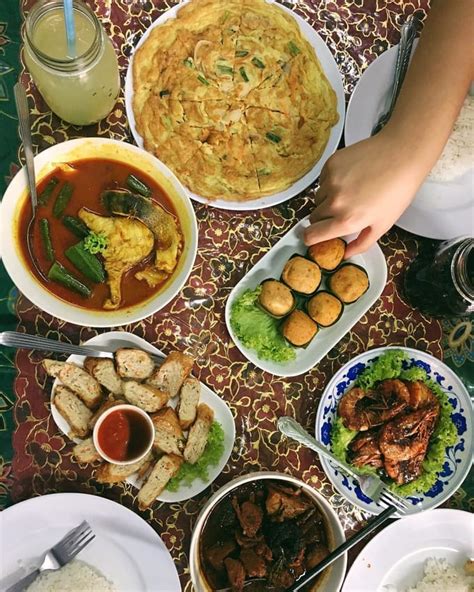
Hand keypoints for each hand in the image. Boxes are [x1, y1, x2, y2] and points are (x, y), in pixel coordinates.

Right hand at [304, 132, 424, 256]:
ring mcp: (331, 181)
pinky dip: (331, 182)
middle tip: (342, 211)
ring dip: (328, 199)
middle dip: (324, 218)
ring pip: (318, 198)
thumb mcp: (383, 224)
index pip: (311, 235)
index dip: (310, 238)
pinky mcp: (331, 165)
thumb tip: (346, 253)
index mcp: (347, 220)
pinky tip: (350, 178)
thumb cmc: (398, 190)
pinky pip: (322, 180)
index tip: (313, 236)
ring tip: (350, 192)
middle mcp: (335, 202)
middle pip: (314, 217)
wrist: (402, 154)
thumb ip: (362, 243)